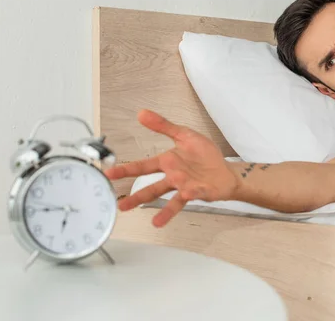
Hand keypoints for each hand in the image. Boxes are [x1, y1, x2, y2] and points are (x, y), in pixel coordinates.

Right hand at [104, 109, 238, 227]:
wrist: (225, 170)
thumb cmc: (204, 155)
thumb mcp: (184, 135)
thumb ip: (163, 125)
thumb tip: (142, 113)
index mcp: (167, 162)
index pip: (143, 166)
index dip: (126, 169)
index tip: (109, 173)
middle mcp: (172, 177)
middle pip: (151, 188)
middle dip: (136, 197)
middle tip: (121, 205)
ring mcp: (184, 187)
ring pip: (169, 199)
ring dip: (161, 210)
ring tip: (152, 222)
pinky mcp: (199, 192)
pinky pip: (193, 194)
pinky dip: (190, 195)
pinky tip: (186, 195)